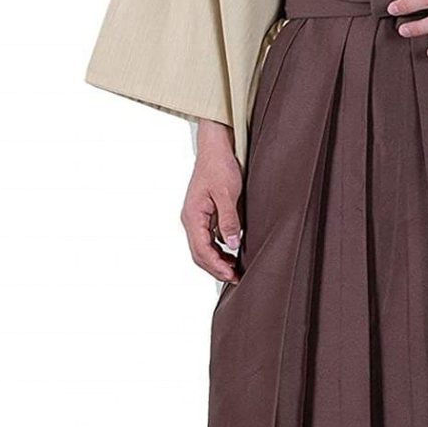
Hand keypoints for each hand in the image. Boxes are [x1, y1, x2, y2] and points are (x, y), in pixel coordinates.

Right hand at [180, 119, 241, 282]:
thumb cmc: (220, 167)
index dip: (216, 266)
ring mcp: (196, 219)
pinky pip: (208, 240)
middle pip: (199, 254)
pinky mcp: (203, 216)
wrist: (215, 148)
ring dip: (217, 261)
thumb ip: (229, 220)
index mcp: (192, 216)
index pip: (201, 250)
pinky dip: (218, 250)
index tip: (232, 275)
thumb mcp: (227, 193)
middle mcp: (190, 220)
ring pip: (203, 249)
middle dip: (216, 268)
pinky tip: (232, 253)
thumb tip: (231, 245)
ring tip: (236, 269)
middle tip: (236, 278)